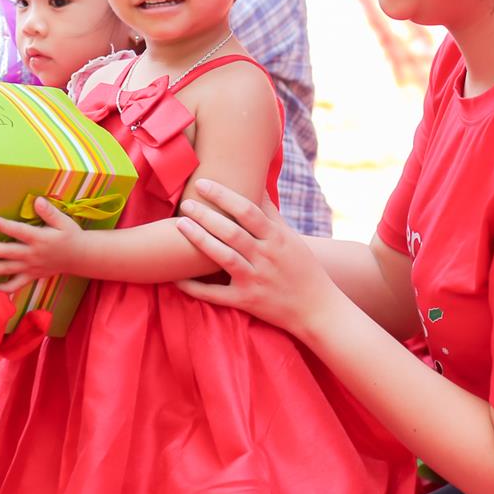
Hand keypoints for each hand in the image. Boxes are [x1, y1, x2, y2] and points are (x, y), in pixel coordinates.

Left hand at [0, 198, 83, 287]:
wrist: (79, 257)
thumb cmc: (70, 236)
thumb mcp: (63, 221)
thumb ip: (49, 212)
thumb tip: (37, 200)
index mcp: (39, 238)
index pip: (19, 231)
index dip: (5, 226)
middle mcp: (33, 254)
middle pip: (9, 252)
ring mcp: (31, 267)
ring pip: (8, 269)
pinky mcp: (32, 276)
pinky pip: (17, 285)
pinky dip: (5, 290)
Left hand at [174, 178, 342, 339]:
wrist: (317, 309)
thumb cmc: (303, 268)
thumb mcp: (291, 238)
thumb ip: (270, 214)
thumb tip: (255, 185)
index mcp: (277, 238)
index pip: (248, 211)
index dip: (224, 196)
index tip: (203, 184)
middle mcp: (266, 257)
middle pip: (232, 232)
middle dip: (206, 215)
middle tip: (185, 202)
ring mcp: (255, 280)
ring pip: (224, 258)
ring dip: (200, 240)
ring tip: (180, 224)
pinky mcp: (246, 301)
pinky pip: (216, 294)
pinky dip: (195, 288)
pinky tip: (176, 277)